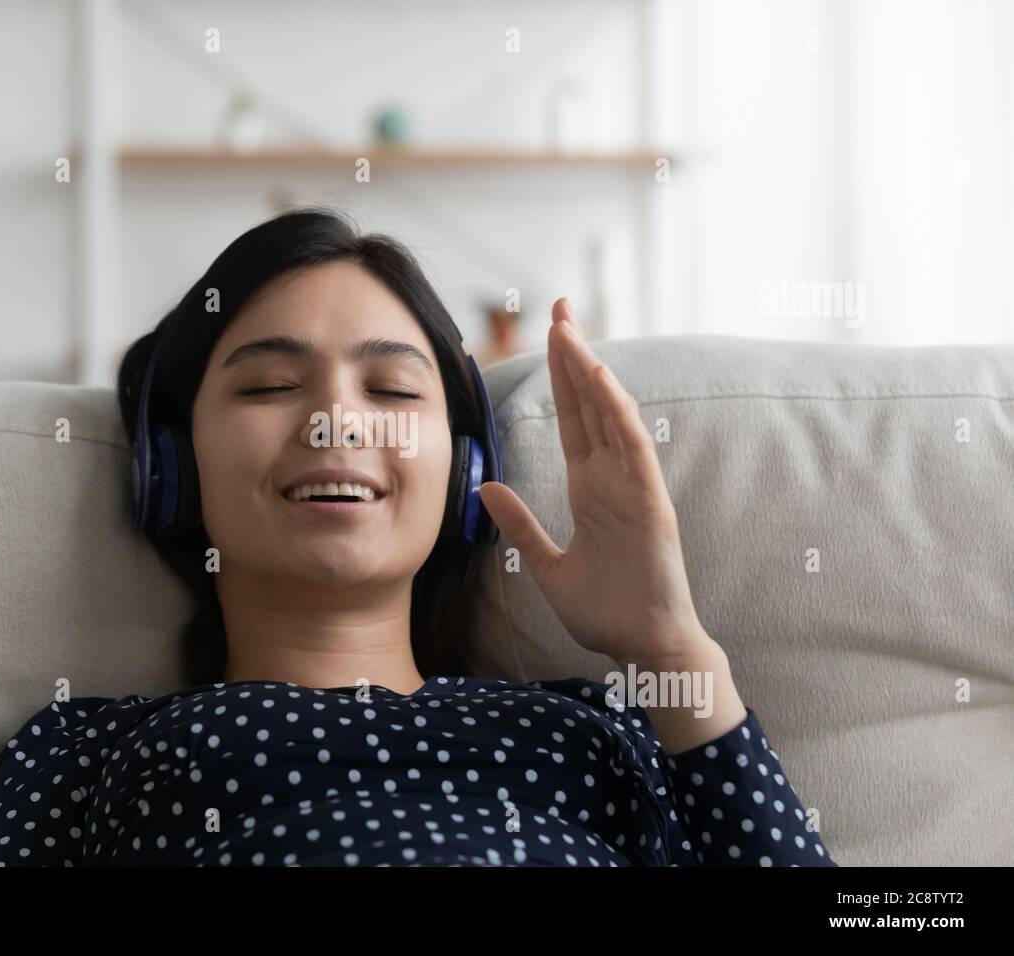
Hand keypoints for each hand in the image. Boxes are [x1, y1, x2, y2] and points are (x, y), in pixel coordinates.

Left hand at [479, 297, 713, 670]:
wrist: (643, 648)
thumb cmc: (606, 611)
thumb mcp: (548, 566)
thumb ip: (520, 525)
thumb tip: (486, 488)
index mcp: (590, 487)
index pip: (572, 418)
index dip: (560, 376)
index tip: (549, 334)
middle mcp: (611, 477)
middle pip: (589, 402)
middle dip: (573, 353)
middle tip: (559, 305)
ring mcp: (633, 485)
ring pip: (609, 412)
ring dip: (589, 368)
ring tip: (569, 325)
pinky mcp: (650, 501)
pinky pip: (632, 445)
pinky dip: (615, 408)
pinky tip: (598, 376)